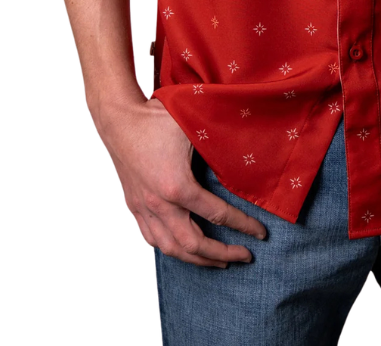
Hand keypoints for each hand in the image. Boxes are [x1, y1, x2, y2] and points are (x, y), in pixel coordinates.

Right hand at [95, 95, 267, 266]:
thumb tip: (246, 156)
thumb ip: (218, 146)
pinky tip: (184, 249)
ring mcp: (144, 208)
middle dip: (222, 254)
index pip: (218, 215)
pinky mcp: (135, 206)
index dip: (243, 226)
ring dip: (197, 259)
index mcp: (178, 186)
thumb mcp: (194, 129)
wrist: (119, 120)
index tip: (261, 234)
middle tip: (244, 256)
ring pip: (171, 248)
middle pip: (194, 244)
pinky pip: (152, 238)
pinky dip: (171, 248)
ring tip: (218, 261)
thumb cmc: (156, 119)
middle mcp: (159, 204)